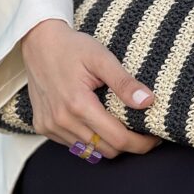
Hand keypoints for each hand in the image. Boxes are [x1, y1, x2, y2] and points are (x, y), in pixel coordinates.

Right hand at [20, 18, 162, 158]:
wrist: (38, 41)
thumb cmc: (72, 47)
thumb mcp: (102, 58)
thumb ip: (124, 82)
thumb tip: (148, 101)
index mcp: (78, 105)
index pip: (118, 139)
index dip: (141, 143)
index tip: (155, 137)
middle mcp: (62, 121)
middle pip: (106, 151)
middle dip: (129, 146)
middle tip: (144, 132)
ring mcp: (50, 126)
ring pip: (89, 151)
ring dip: (109, 143)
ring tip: (124, 127)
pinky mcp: (43, 127)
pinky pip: (73, 144)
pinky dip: (90, 139)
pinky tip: (100, 123)